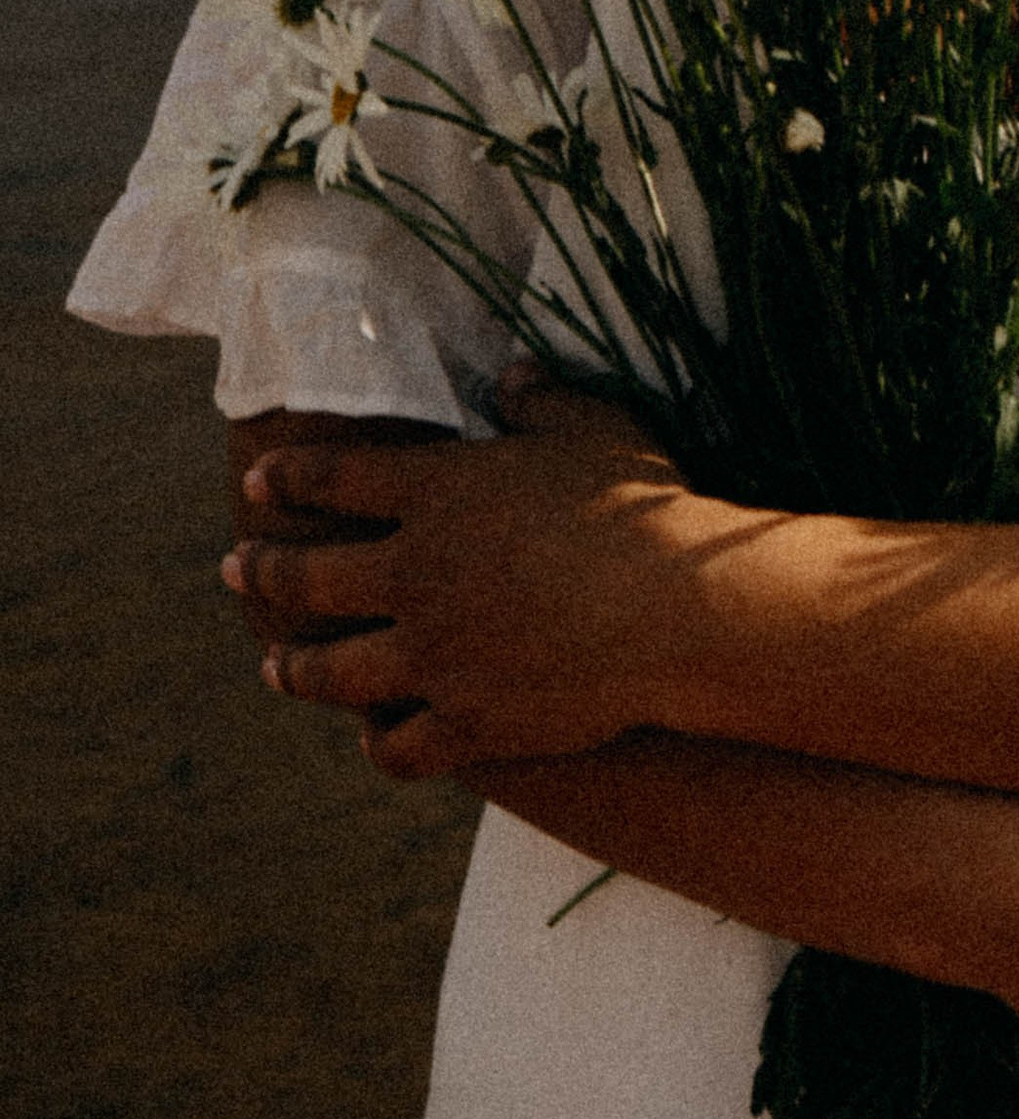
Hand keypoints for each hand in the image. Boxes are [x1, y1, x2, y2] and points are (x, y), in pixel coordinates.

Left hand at [223, 375, 713, 769]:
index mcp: (440, 491)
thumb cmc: (647, 504)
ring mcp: (436, 654)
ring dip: (295, 669)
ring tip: (274, 668)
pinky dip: (380, 742)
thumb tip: (510, 373)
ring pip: (332, 670)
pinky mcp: (469, 720)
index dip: (288, 478)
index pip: (333, 478)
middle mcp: (417, 573)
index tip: (259, 482)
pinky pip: (399, 744)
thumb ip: (542, 398)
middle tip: (233, 572)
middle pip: (307, 576)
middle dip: (260, 572)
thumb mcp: (598, 426)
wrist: (684, 608)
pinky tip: (376, 737)